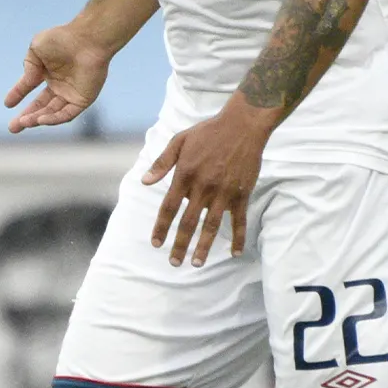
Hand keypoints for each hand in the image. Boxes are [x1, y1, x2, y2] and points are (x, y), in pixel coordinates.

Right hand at [5, 24, 111, 131]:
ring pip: (52, 113)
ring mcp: (71, 93)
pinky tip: (40, 120)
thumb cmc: (63, 39)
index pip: (30, 86)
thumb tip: (27, 82)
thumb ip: (29, 66)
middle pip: (41, 106)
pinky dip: (54, 119)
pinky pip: (67, 114)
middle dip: (27, 117)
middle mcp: (60, 84)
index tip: (8, 104)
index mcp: (49, 71)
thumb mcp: (36, 49)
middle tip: (13, 128)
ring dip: (37, 119)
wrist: (87, 40)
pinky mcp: (83, 100)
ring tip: (23, 123)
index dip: (18, 94)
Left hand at [142, 100, 274, 266]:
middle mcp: (203, 187)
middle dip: (180, 245)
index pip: (169, 207)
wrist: (243, 124)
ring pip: (211, 226)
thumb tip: (144, 182)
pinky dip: (238, 237)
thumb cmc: (208, 132)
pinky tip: (235, 252)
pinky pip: (239, 220)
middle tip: (174, 263)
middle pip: (188, 222)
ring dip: (204, 247)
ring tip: (197, 263)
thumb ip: (162, 163)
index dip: (161, 227)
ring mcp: (224, 192)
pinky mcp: (242, 194)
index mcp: (185, 175)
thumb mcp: (180, 141)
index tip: (156, 244)